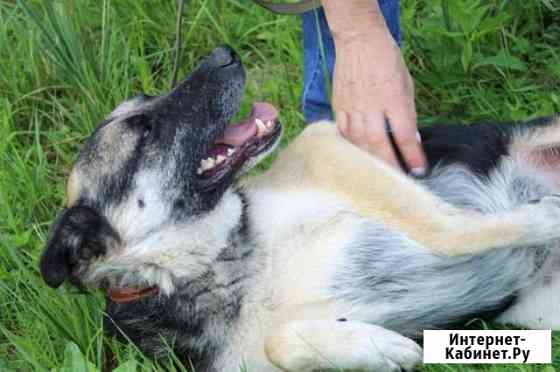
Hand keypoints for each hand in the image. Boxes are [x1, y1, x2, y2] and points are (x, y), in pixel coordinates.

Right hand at [332, 32, 426, 175]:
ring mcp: (352, 107)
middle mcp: (372, 106)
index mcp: (393, 98)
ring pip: (358, 142)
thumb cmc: (388, 60)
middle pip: (378, 144)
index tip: (418, 170)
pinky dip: (350, 147)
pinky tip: (355, 157)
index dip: (412, 155)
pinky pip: (343, 133)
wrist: (359, 41)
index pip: (405, 134)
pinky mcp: (339, 106)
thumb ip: (407, 112)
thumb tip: (410, 138)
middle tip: (396, 180)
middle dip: (389, 165)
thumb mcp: (406, 84)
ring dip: (368, 161)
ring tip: (376, 174)